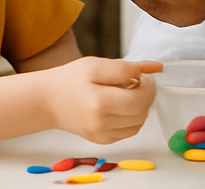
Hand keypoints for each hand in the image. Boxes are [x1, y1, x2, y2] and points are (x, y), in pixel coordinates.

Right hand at [42, 56, 161, 143]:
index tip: (143, 75)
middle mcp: (101, 123)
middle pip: (142, 113)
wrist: (48, 101)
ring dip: (141, 107)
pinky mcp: (102, 140)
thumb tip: (156, 67)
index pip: (140, 99)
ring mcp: (101, 135)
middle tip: (137, 82)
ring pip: (139, 123)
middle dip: (146, 96)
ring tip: (127, 93)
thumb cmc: (70, 79)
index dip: (148, 85)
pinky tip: (121, 105)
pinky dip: (132, 118)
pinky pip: (129, 131)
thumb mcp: (96, 64)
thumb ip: (127, 67)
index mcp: (99, 103)